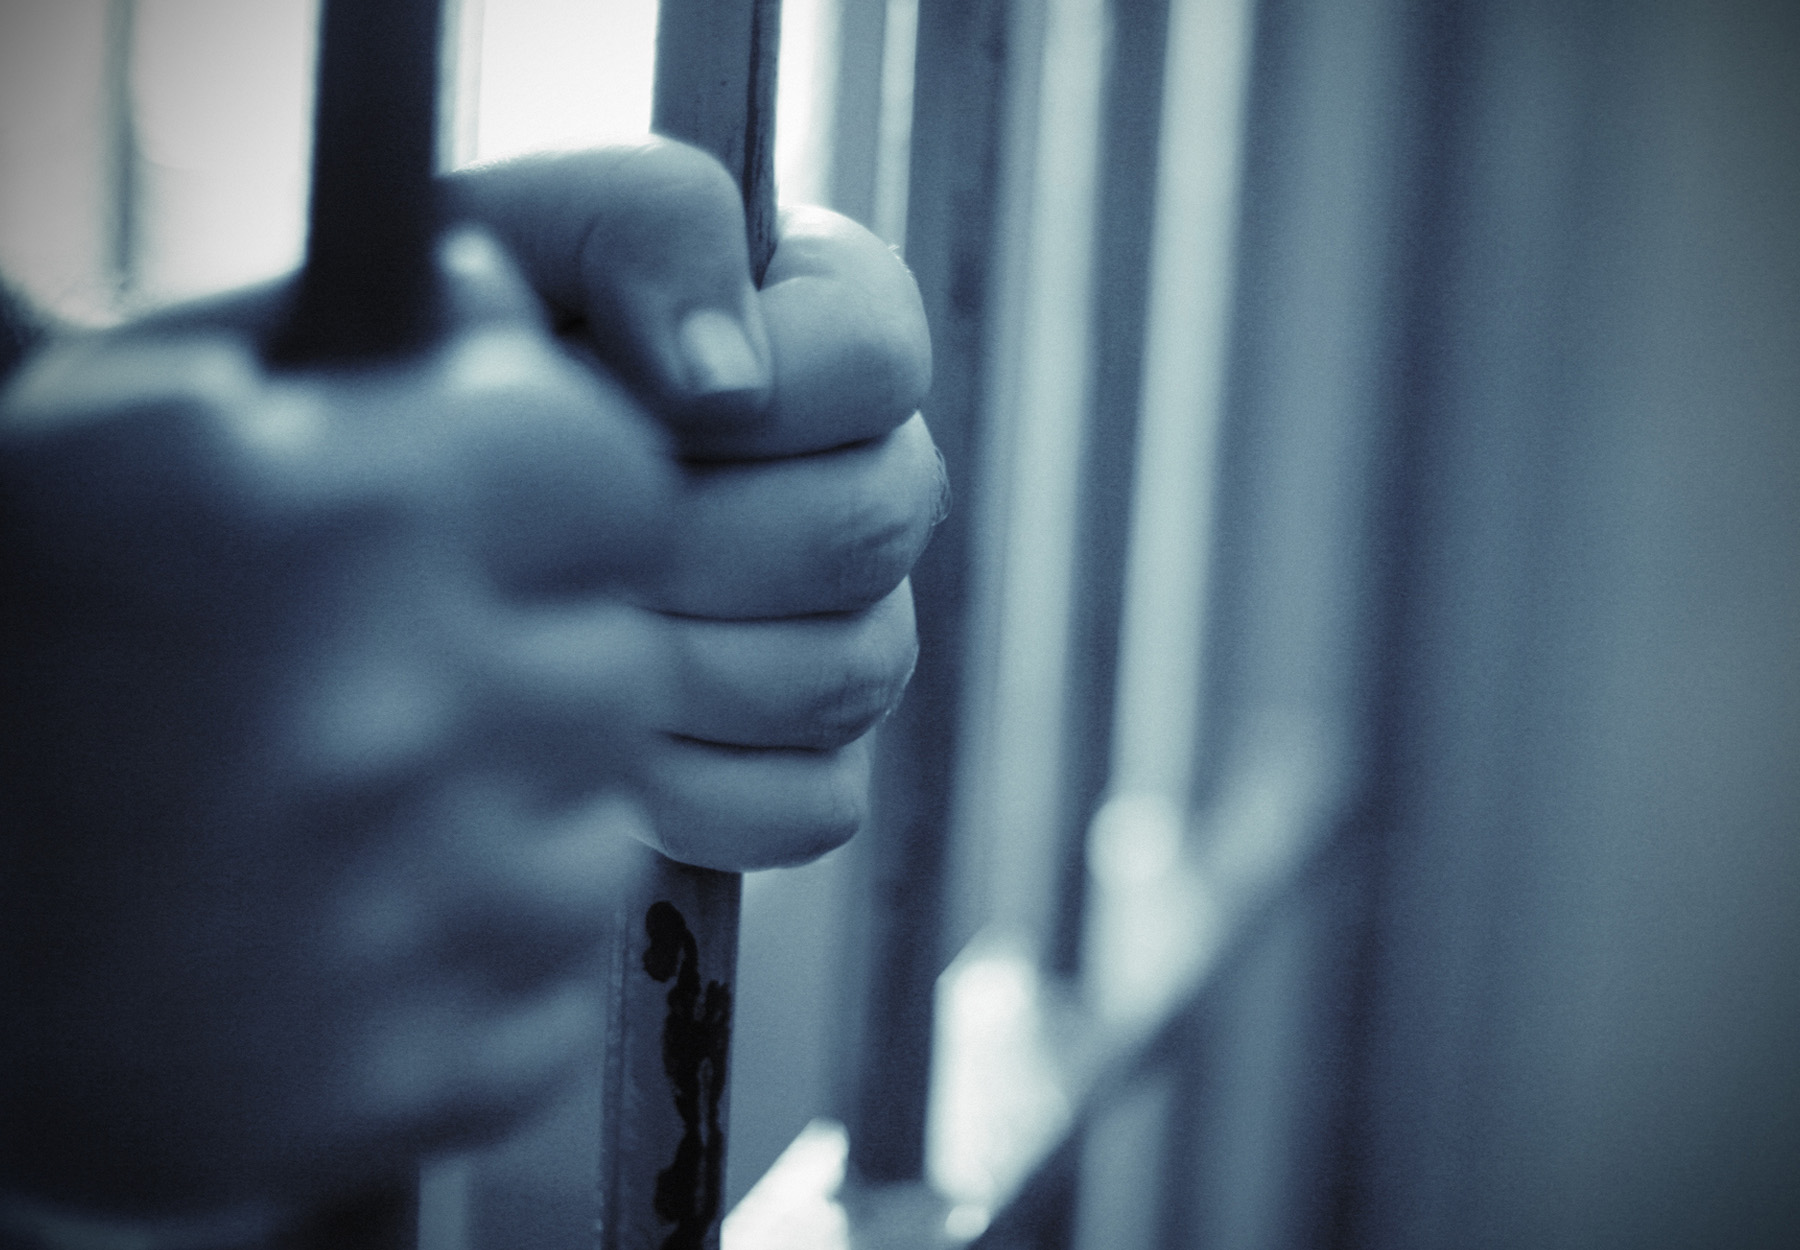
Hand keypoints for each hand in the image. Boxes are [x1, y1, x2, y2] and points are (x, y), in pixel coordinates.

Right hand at [0, 232, 676, 1217]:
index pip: (614, 475)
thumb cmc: (14, 651)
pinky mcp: (403, 1088)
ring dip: (505, 819)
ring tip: (351, 819)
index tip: (512, 517)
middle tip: (403, 678)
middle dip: (536, 655)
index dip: (566, 492)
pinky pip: (552, 991)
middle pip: (624, 658)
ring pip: (597, 834)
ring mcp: (405, 925)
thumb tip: (506, 296)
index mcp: (332, 523)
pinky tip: (344, 937)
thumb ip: (344, 340)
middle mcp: (390, 718)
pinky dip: (472, 967)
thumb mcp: (127, 430)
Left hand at [454, 144, 940, 869]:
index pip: (883, 355)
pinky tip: (592, 747)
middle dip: (691, 539)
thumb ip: (635, 227)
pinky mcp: (810, 769)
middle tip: (557, 538)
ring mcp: (848, 634)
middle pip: (872, 526)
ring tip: (548, 634)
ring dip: (673, 664)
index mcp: (809, 327)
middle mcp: (854, 479)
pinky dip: (689, 790)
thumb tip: (726, 381)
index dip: (767, 388)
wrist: (345, 534)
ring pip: (846, 671)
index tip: (632, 396)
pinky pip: (810, 804)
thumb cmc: (419, 364)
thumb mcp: (500, 238)